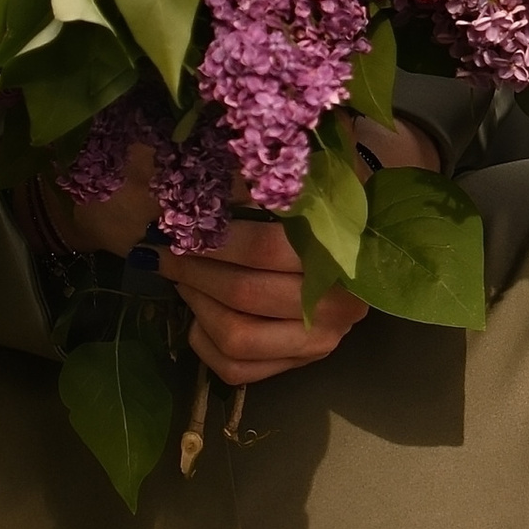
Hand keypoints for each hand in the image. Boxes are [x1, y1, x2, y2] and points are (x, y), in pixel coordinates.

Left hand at [164, 114, 441, 390]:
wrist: (363, 245)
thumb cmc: (325, 202)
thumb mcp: (308, 177)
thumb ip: (269, 173)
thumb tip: (214, 158)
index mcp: (340, 252)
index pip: (266, 249)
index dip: (217, 239)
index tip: (182, 226)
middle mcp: (337, 305)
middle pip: (245, 296)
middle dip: (194, 271)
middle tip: (164, 251)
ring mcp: (319, 342)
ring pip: (237, 339)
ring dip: (196, 305)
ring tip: (181, 277)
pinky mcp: (298, 366)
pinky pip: (237, 370)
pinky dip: (204, 343)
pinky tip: (196, 314)